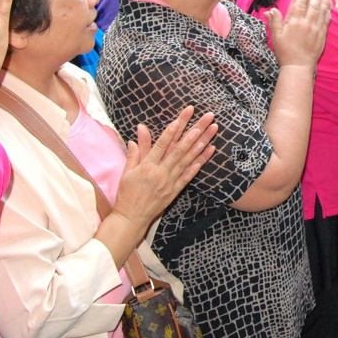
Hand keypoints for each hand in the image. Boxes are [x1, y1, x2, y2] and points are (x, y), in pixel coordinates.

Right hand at [112, 107, 217, 227]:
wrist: (131, 218)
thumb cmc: (127, 194)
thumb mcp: (127, 172)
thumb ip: (136, 151)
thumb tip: (140, 130)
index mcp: (147, 166)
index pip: (161, 144)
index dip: (171, 131)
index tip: (181, 119)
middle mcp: (160, 173)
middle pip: (180, 148)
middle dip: (194, 131)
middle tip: (206, 119)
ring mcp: (169, 182)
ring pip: (187, 160)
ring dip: (201, 144)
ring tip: (211, 132)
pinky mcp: (175, 191)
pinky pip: (189, 176)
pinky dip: (199, 164)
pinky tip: (209, 152)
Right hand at [267, 0, 330, 68]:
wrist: (298, 66)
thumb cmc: (285, 52)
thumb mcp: (276, 36)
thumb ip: (274, 21)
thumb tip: (271, 10)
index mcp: (293, 22)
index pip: (298, 3)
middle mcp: (306, 22)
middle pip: (311, 3)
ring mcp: (316, 28)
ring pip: (321, 9)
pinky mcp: (322, 33)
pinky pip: (326, 18)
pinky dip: (328, 8)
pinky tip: (329, 2)